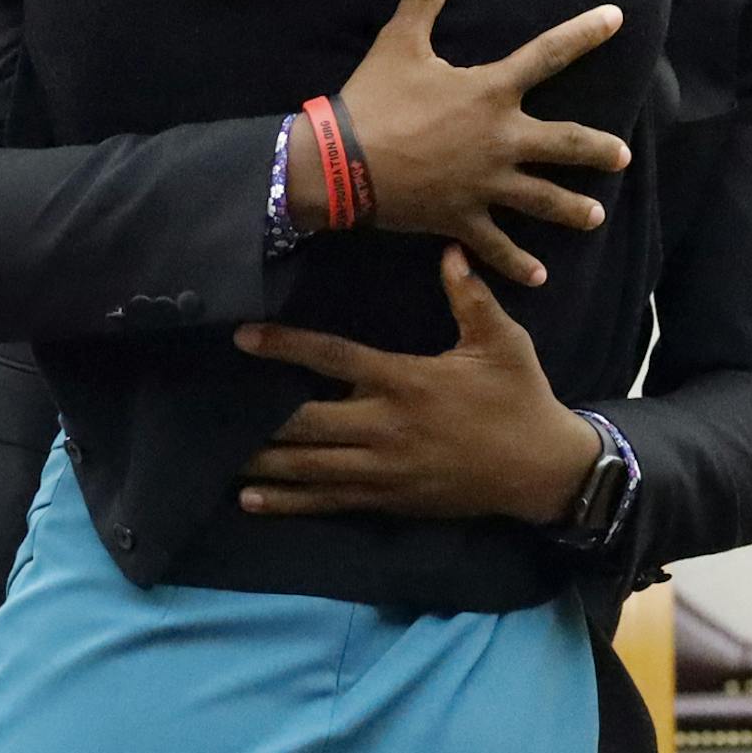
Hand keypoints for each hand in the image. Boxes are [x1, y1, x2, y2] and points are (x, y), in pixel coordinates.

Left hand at [233, 244, 603, 524]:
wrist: (541, 470)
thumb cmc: (520, 398)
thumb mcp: (503, 342)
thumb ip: (471, 297)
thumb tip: (450, 251)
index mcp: (406, 381)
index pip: (333, 359)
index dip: (285, 347)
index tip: (243, 336)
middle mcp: (385, 426)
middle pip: (304, 423)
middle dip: (255, 418)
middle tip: (210, 408)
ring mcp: (384, 469)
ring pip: (308, 467)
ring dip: (261, 462)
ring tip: (216, 456)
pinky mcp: (389, 498)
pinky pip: (328, 501)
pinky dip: (287, 502)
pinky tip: (250, 500)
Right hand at [290, 0, 631, 286]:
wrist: (340, 164)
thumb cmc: (372, 99)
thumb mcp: (401, 39)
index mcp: (491, 92)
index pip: (549, 55)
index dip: (585, 33)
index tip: (617, 19)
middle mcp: (500, 140)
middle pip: (564, 144)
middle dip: (597, 150)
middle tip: (622, 156)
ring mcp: (486, 184)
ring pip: (542, 200)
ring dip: (571, 209)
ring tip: (594, 216)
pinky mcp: (463, 218)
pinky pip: (497, 246)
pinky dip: (516, 263)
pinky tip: (538, 277)